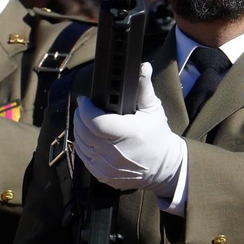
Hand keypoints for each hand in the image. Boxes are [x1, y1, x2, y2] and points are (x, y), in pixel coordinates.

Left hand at [73, 62, 185, 195]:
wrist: (164, 167)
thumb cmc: (157, 137)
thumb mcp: (153, 110)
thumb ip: (144, 87)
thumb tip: (142, 66)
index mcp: (127, 133)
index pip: (95, 121)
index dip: (85, 108)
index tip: (85, 100)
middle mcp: (114, 153)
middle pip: (84, 132)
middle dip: (80, 117)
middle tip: (84, 109)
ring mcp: (107, 167)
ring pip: (81, 145)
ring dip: (79, 131)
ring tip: (85, 122)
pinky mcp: (103, 176)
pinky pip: (84, 159)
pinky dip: (83, 147)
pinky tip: (88, 138)